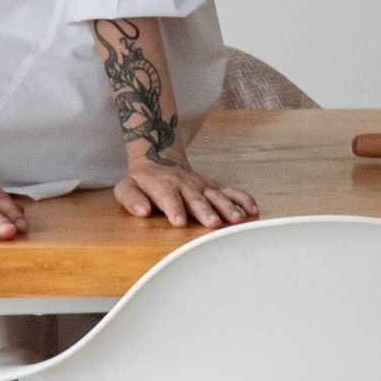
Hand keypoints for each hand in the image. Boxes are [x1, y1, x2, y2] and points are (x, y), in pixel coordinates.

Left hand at [113, 159, 256, 229]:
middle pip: (196, 199)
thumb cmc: (143, 181)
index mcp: (162, 187)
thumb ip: (130, 199)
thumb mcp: (127, 186)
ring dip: (228, 207)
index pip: (168, 198)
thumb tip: (142, 211)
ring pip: (217, 196)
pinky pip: (231, 192)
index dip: (174, 209)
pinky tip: (254, 211)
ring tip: (238, 220)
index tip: (179, 222)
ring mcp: (202, 185)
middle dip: (206, 211)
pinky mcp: (214, 186)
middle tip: (213, 223)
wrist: (159, 156)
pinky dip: (243, 200)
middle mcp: (185, 185)